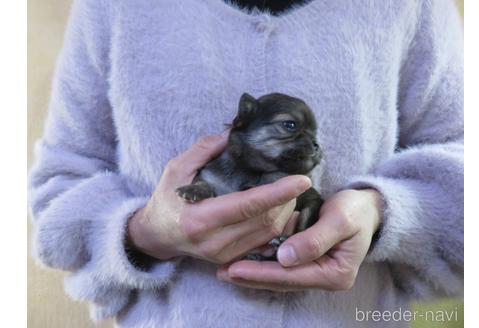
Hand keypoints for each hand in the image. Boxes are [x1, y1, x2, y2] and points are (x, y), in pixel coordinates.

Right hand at [127, 132, 311, 263]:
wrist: (157, 236)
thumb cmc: (166, 200)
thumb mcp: (176, 169)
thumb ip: (203, 150)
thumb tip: (233, 133)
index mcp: (200, 218)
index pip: (248, 205)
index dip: (278, 192)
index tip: (302, 180)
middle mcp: (215, 241)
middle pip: (266, 222)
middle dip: (287, 200)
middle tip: (295, 182)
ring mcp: (225, 254)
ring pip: (269, 235)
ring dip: (285, 212)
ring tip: (289, 193)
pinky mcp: (232, 259)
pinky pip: (265, 244)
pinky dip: (278, 226)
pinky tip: (280, 210)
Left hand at [216, 189, 382, 290]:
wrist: (367, 207)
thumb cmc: (356, 211)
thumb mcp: (340, 219)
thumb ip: (315, 239)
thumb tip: (285, 257)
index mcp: (335, 274)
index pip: (292, 276)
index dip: (263, 273)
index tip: (236, 269)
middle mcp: (324, 278)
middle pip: (282, 281)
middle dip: (252, 277)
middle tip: (223, 272)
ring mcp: (315, 272)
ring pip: (279, 276)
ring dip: (253, 273)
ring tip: (226, 269)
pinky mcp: (308, 262)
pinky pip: (281, 266)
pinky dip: (262, 263)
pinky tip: (242, 259)